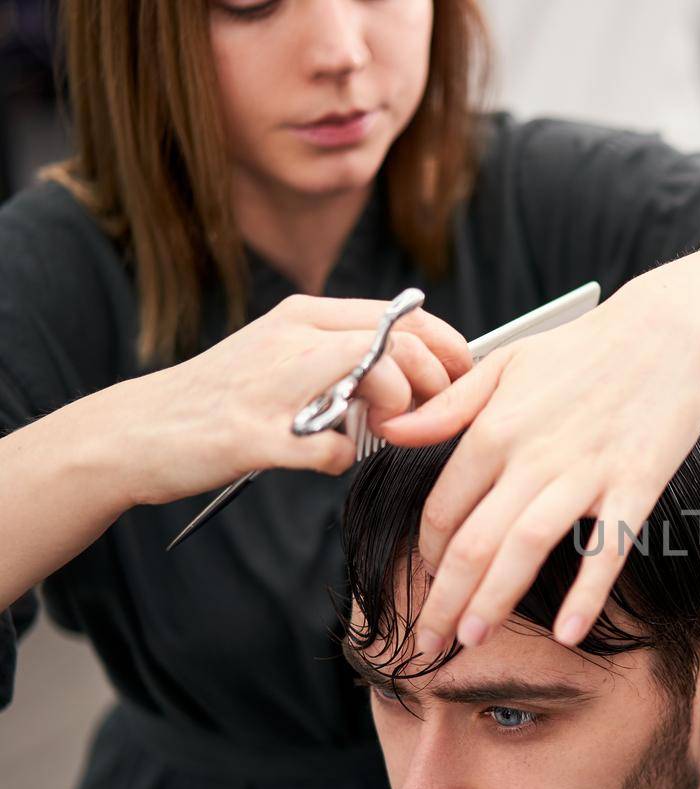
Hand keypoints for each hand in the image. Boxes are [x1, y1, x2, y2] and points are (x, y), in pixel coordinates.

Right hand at [120, 294, 469, 505]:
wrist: (134, 430)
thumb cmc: (222, 400)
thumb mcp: (283, 355)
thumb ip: (342, 353)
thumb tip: (417, 368)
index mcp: (304, 316)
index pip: (407, 316)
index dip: (451, 350)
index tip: (463, 381)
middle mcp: (292, 338)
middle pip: (402, 344)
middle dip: (434, 385)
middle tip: (426, 417)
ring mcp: (271, 385)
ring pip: (373, 376)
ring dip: (395, 413)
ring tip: (380, 433)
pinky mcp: (251, 435)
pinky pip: (328, 450)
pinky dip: (340, 461)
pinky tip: (326, 460)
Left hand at [378, 281, 699, 652]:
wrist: (666, 333)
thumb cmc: (583, 349)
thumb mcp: (504, 363)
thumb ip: (447, 406)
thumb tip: (390, 432)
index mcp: (494, 428)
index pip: (442, 508)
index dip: (425, 554)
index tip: (425, 581)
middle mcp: (532, 456)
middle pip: (472, 542)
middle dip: (442, 601)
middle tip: (425, 646)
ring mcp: (586, 473)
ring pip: (525, 548)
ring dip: (494, 601)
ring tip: (472, 642)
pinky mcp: (635, 486)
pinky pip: (607, 549)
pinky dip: (587, 593)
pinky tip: (568, 633)